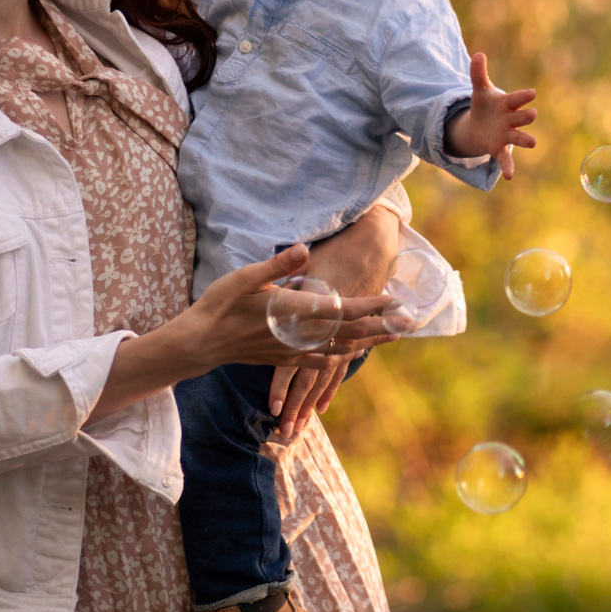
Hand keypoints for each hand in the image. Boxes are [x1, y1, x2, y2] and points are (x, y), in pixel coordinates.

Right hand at [91, 246, 396, 420]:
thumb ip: (277, 264)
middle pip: (350, 332)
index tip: (394, 299)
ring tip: (393, 336)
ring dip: (369, 342)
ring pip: (340, 349)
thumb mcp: (245, 277)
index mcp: (293, 311)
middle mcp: (299, 334)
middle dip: (381, 326)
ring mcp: (294, 350)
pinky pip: (322, 361)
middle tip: (409, 322)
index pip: (341, 308)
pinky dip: (343, 356)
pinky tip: (354, 355)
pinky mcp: (286, 358)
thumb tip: (304, 250)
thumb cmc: (219, 305)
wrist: (201, 343)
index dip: (370, 305)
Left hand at [444, 51, 537, 177]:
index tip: (532, 93)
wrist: (479, 126)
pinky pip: (506, 159)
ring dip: (525, 139)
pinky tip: (509, 176)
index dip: (524, 96)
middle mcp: (511, 120)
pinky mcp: (500, 149)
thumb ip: (478, 74)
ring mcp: (507, 135)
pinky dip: (508, 167)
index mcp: (507, 104)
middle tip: (532, 114)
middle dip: (526, 116)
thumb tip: (478, 54)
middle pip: (521, 117)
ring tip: (533, 143)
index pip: (517, 98)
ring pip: (519, 137)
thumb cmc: (484, 106)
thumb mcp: (479, 90)